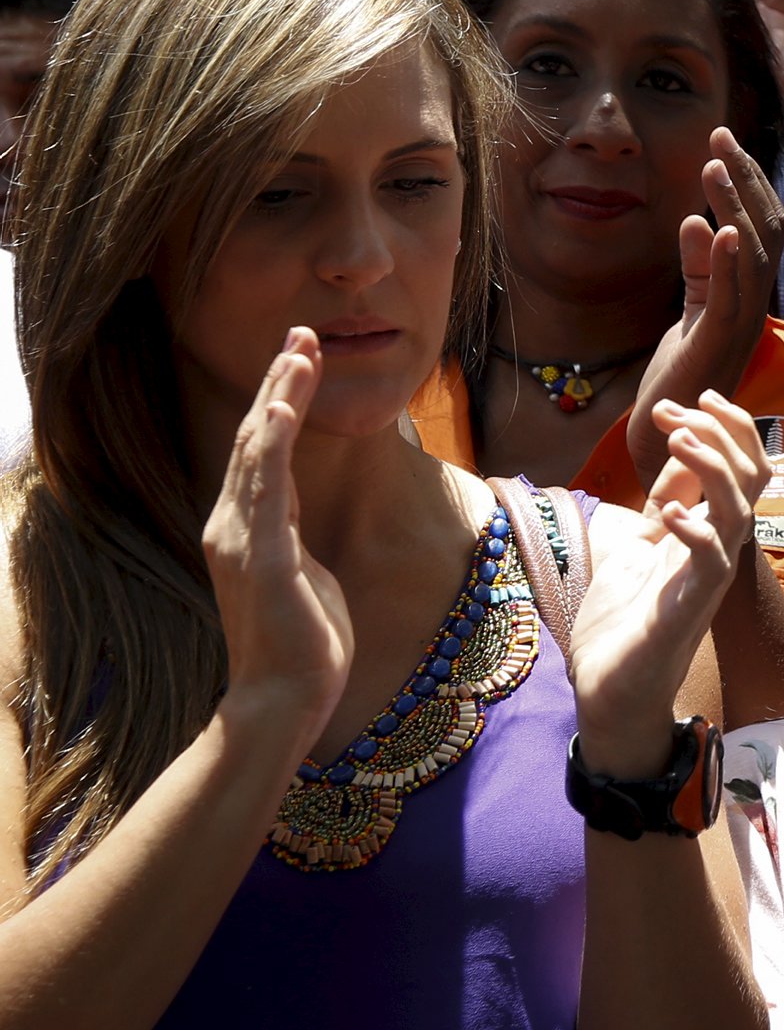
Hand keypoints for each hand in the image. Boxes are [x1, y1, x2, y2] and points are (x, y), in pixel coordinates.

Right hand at [201, 331, 351, 755]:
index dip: (280, 401)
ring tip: (301, 350)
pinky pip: (267, 485)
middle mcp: (234, 524)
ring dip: (281, 396)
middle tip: (302, 332)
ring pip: (261, 449)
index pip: (263, 451)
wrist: (284, 697)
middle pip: (258, 437)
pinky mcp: (262, 554)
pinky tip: (286, 407)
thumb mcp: (299, 572)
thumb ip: (290, 536)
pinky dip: (277, 441)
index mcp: (245, 527)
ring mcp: (243, 537)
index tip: (300, 357)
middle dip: (280, 382)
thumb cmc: (301, 641)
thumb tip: (294, 512)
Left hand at [566, 391, 769, 770]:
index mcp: (709, 532)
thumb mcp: (638, 548)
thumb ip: (665, 506)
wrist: (608, 688)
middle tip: (678, 412)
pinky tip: (667, 512)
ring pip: (741, 511)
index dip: (721, 427)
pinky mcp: (690, 606)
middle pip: (754, 478)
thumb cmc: (624, 624)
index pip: (741, 467)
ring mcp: (708, 578)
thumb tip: (680, 459)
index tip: (676, 405)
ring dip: (714, 469)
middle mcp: (719, 550)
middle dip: (724, 433)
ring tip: (679, 443)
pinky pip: (713, 561)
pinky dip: (694, 529)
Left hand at [624, 127, 783, 485]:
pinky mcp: (717, 345)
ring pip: (753, 256)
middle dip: (746, 180)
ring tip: (714, 165)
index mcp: (748, 295)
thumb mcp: (688, 314)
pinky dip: (731, 261)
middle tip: (719, 136)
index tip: (722, 143)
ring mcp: (740, 325)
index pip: (761, 227)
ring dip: (735, 207)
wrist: (672, 438)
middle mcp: (754, 305)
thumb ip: (697, 271)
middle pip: (767, 230)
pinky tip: (722, 227)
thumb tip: (692, 221)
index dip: (748, 184)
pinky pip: (732, 298)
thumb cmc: (680, 380)